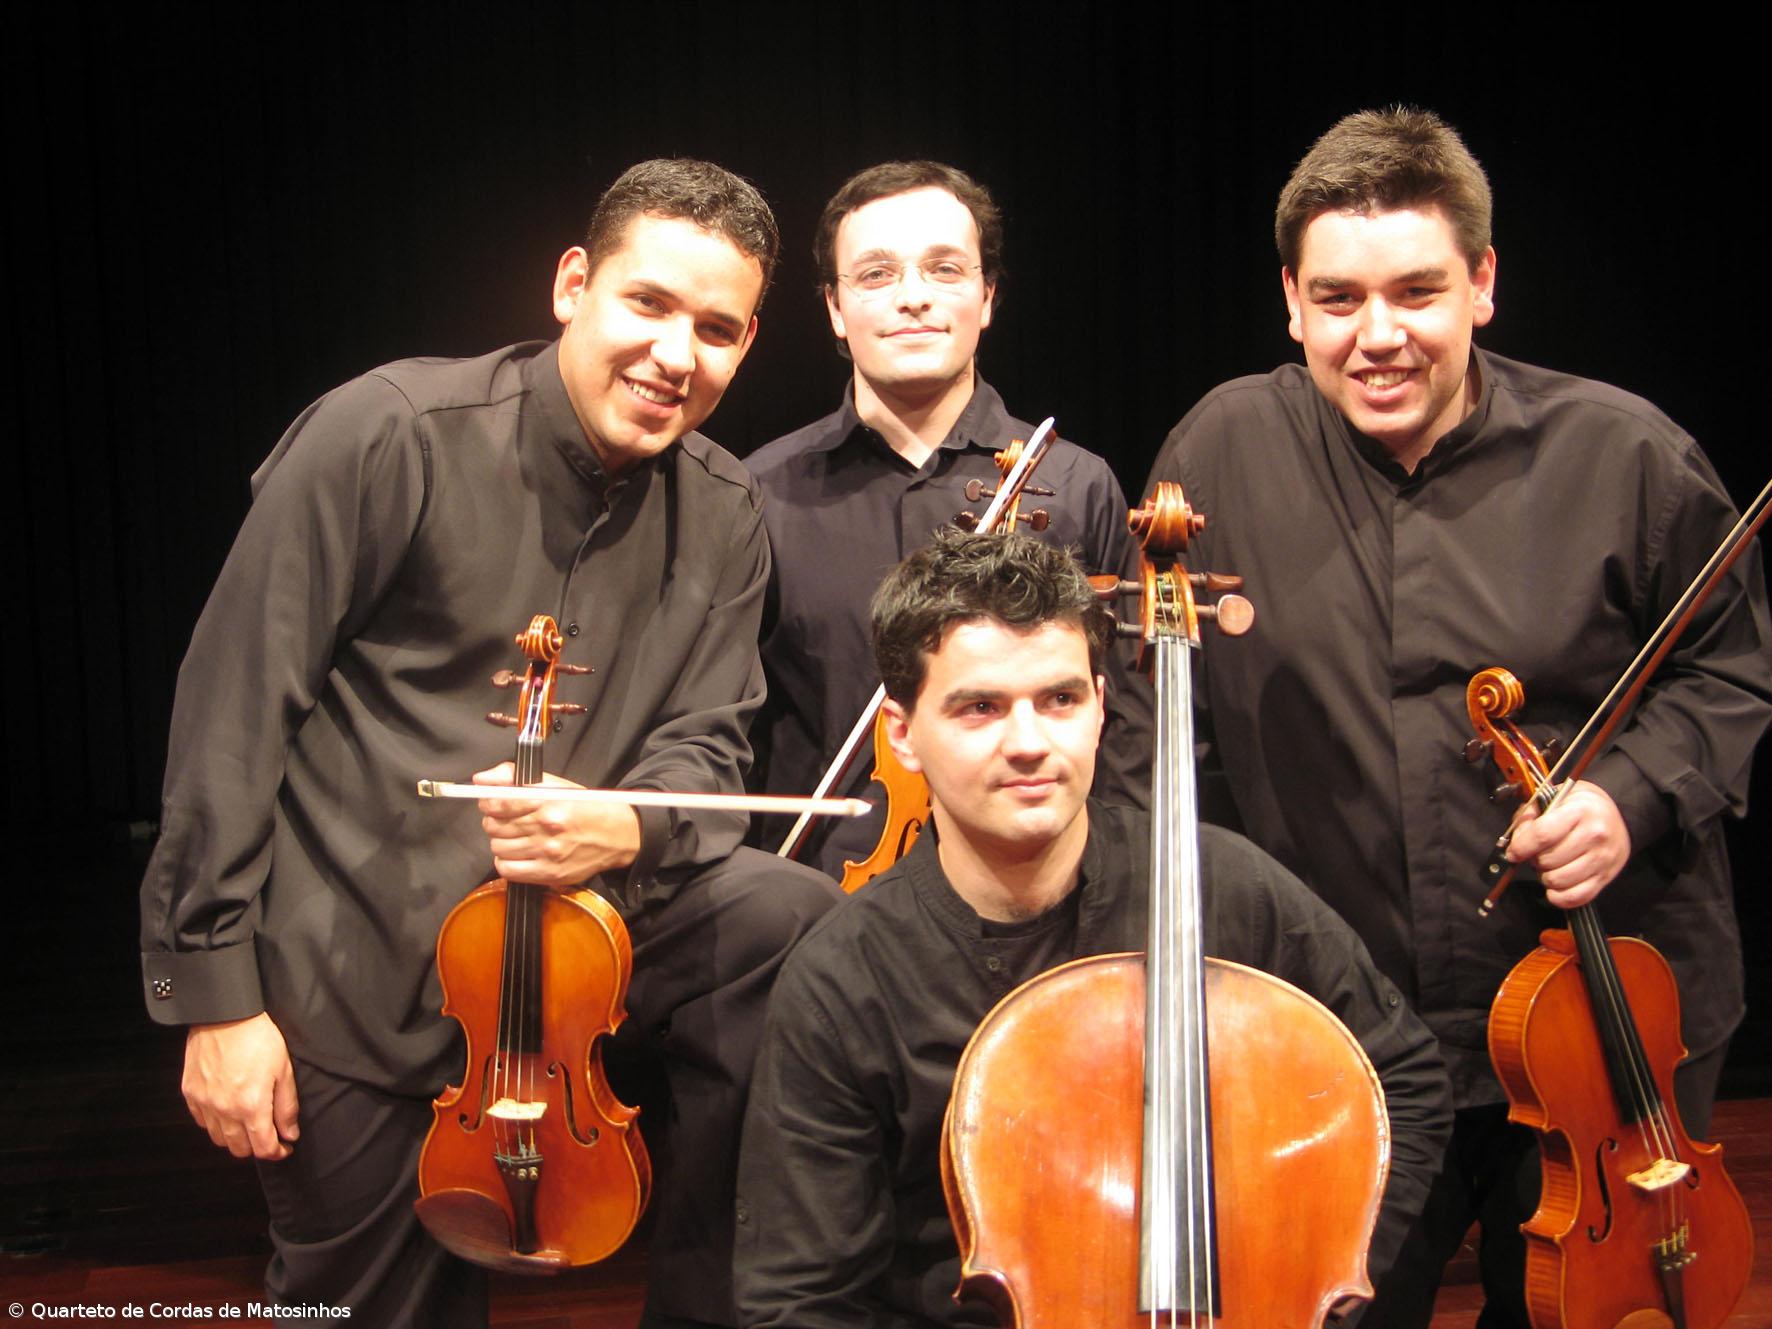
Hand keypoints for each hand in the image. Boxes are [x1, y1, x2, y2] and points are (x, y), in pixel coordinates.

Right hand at [182, 1011, 298, 1159]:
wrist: (225, 1014)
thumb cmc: (258, 1038)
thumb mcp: (284, 1069)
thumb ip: (287, 1106)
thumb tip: (290, 1133)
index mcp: (251, 1106)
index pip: (263, 1148)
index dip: (277, 1153)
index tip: (284, 1148)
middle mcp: (224, 1111)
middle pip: (239, 1149)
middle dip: (257, 1146)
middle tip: (268, 1134)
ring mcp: (204, 1103)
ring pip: (219, 1139)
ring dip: (235, 1138)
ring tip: (248, 1123)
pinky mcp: (190, 1093)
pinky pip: (202, 1122)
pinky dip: (216, 1123)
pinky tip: (227, 1111)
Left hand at [473, 761, 641, 886]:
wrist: (618, 835)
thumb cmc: (586, 808)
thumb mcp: (556, 785)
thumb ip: (515, 779)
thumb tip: (481, 779)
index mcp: (549, 799)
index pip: (500, 802)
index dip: (487, 802)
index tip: (490, 804)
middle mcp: (548, 825)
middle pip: (494, 826)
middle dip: (495, 822)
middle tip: (506, 821)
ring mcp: (548, 851)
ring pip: (498, 848)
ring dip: (501, 842)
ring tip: (516, 838)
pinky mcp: (550, 872)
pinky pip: (508, 870)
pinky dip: (507, 862)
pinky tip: (518, 855)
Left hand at [1506, 779, 1630, 909]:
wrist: (1615, 817)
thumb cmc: (1580, 808)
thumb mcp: (1555, 797)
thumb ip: (1530, 816)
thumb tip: (1517, 841)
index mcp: (1581, 811)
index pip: (1543, 834)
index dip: (1521, 846)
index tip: (1513, 852)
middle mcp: (1595, 835)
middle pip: (1548, 860)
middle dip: (1534, 860)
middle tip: (1538, 854)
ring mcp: (1603, 858)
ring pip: (1558, 880)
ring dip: (1546, 877)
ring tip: (1550, 866)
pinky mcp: (1607, 877)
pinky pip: (1575, 897)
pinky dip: (1558, 896)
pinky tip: (1556, 885)